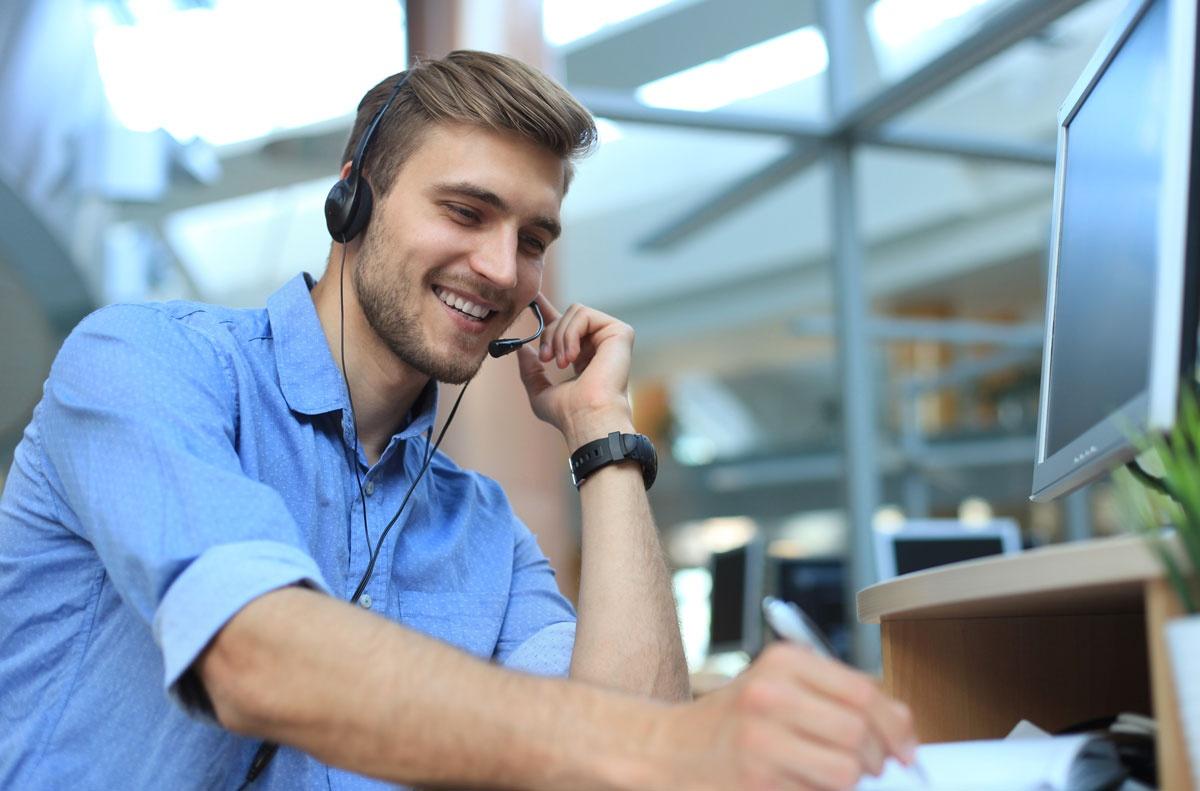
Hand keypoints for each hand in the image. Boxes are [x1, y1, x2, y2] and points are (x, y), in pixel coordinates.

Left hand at [515, 295, 634, 446]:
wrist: (588, 418)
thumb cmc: (568, 414)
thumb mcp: (540, 392)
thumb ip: (530, 370)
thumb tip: (522, 349)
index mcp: (584, 357)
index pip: (566, 326)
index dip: (548, 310)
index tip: (532, 299)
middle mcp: (599, 345)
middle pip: (565, 316)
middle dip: (548, 333)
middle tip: (545, 358)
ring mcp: (611, 338)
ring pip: (574, 311)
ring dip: (559, 336)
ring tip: (561, 363)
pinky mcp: (620, 332)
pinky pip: (584, 314)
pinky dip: (571, 333)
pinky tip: (572, 357)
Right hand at [651, 644, 916, 790]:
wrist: (668, 750)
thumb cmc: (731, 722)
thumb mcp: (780, 687)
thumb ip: (838, 696)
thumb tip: (903, 729)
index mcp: (782, 662)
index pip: (864, 692)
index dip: (896, 725)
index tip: (906, 748)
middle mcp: (769, 693)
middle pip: (859, 732)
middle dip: (873, 759)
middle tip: (863, 766)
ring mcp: (760, 739)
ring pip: (845, 771)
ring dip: (846, 782)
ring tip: (823, 774)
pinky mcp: (756, 781)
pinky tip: (795, 783)